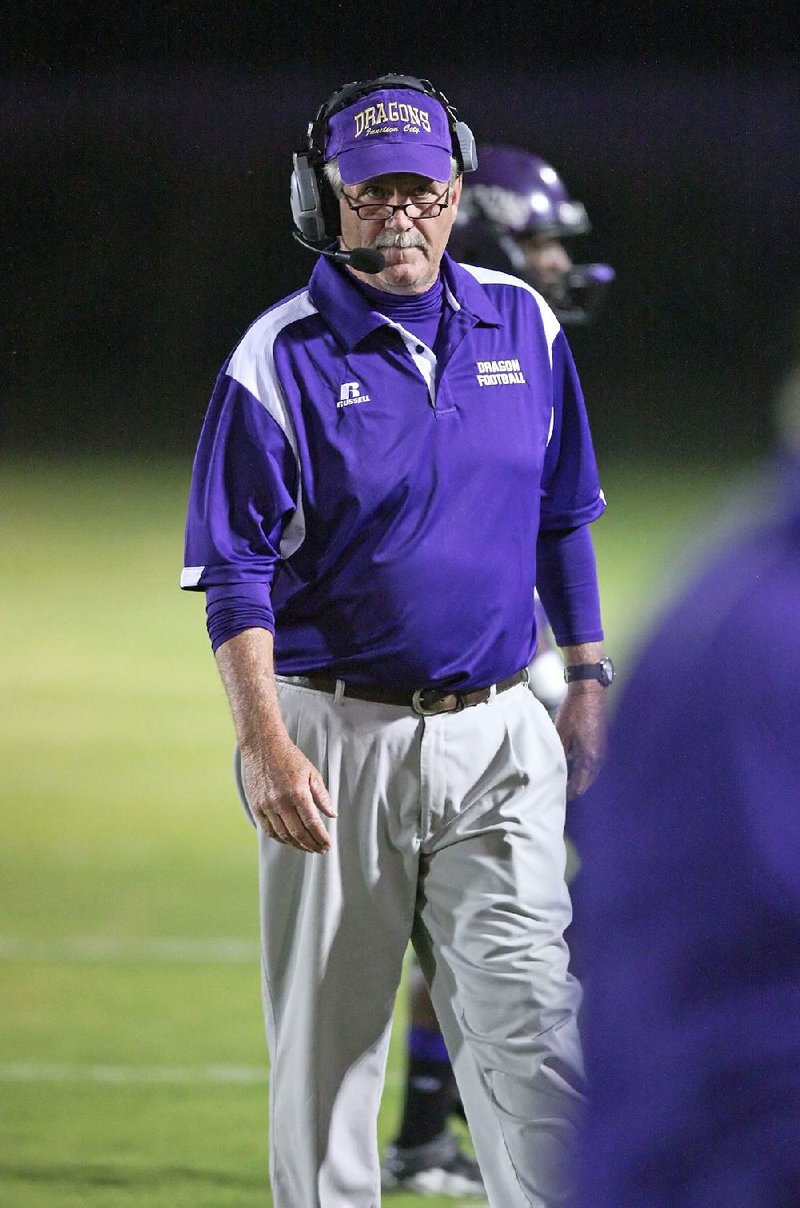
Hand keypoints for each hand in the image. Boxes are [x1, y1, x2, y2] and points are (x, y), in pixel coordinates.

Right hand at [240, 736, 335, 852]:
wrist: (263, 746)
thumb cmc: (290, 758)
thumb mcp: (311, 772)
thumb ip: (322, 795)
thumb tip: (332, 815)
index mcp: (298, 792)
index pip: (312, 823)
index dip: (321, 837)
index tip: (328, 845)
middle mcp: (281, 802)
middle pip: (298, 833)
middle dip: (311, 845)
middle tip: (321, 850)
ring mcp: (267, 805)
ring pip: (283, 835)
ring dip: (297, 845)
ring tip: (308, 848)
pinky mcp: (256, 806)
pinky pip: (268, 830)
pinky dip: (280, 839)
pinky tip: (290, 841)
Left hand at [555, 682, 607, 800]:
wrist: (590, 693)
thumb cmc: (574, 711)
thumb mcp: (560, 734)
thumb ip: (558, 754)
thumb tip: (552, 769)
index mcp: (588, 758)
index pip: (578, 785)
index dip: (568, 793)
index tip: (557, 799)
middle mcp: (598, 758)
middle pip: (586, 783)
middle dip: (574, 790)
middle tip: (561, 796)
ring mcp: (601, 751)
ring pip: (591, 774)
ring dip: (580, 781)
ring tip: (567, 786)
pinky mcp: (601, 744)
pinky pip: (593, 765)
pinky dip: (584, 771)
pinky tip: (575, 770)